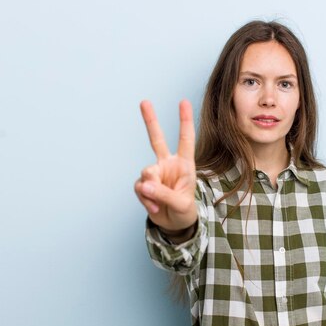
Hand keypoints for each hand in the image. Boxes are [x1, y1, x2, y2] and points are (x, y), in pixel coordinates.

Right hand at [134, 100, 197, 231]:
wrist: (175, 225)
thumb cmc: (185, 211)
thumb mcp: (181, 204)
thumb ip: (164, 194)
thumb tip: (144, 184)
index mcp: (184, 165)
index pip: (185, 140)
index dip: (185, 121)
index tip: (184, 102)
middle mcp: (168, 165)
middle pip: (156, 139)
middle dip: (150, 120)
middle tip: (144, 101)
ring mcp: (155, 174)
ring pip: (146, 174)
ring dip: (152, 191)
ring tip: (160, 203)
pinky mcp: (143, 185)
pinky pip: (140, 189)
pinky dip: (147, 201)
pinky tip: (155, 208)